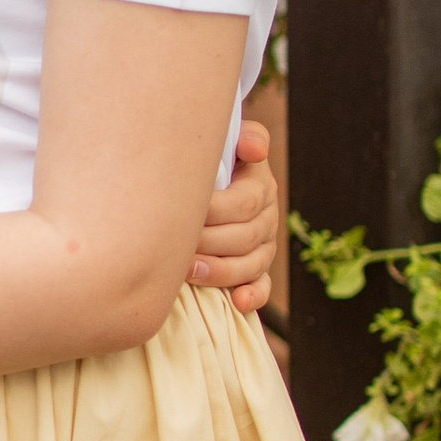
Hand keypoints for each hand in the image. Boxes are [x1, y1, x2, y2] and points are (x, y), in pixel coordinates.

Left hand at [189, 116, 278, 314]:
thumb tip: (253, 149)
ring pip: (250, 264)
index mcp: (258, 186)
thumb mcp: (225, 142)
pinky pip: (261, 287)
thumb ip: (244, 137)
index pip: (243, 203)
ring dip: (220, 270)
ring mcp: (263, 246)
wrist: (202, 182)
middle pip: (243, 236)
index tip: (186, 213)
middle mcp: (265, 217)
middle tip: (175, 246)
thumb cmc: (204, 162)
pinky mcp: (257, 270)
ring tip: (189, 272)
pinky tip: (238, 302)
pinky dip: (252, 296)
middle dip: (208, 242)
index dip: (214, 211)